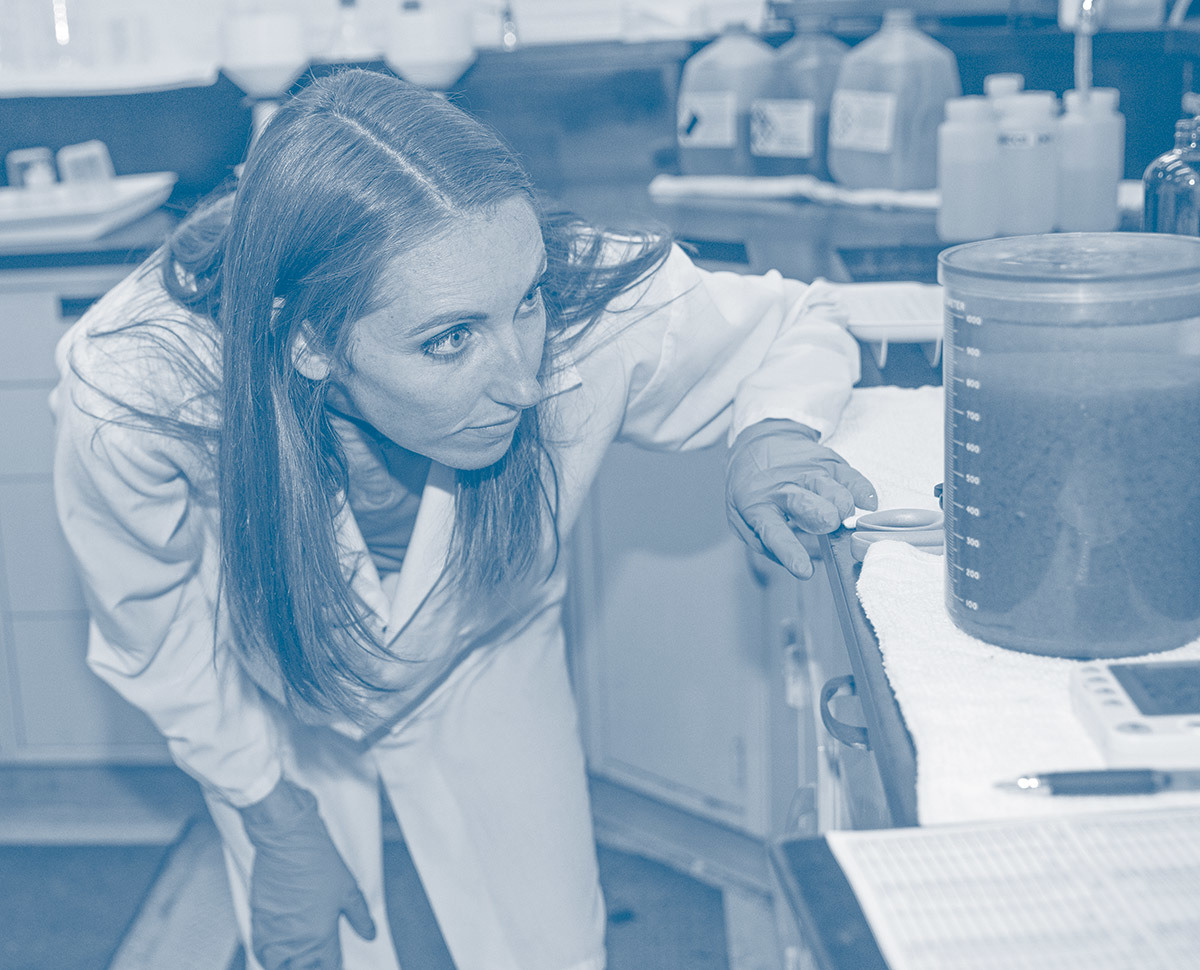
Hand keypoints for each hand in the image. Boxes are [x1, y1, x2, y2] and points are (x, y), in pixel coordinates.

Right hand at [239, 779, 376, 969]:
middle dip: (312, 965)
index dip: (334, 965)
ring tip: (298, 958)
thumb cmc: (316, 860)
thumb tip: (369, 933)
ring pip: (279, 964)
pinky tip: (276, 950)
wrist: (287, 840)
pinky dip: (268, 954)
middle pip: (303, 968)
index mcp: (320, 936)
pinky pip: (261, 950)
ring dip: (289, 963)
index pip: (329, 965)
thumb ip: (360, 917)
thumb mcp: (348, 889)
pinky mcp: (258, 920)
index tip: (336, 961)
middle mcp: (295, 940)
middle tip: (319, 958)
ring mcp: (274, 932)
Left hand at [726, 419, 876, 579]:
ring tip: (846, 516)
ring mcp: (807, 474)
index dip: (789, 551)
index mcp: (758, 507)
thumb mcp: (744, 520)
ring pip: (830, 488)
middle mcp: (783, 489)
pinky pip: (850, 476)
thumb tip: (810, 560)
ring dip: (842, 504)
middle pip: (806, 504)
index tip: (803, 569)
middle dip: (822, 517)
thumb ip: (771, 545)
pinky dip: (862, 490)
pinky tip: (866, 502)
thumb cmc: (753, 491)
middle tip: (830, 525)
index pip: (773, 532)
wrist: (756, 443)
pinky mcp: (828, 462)